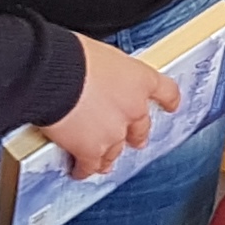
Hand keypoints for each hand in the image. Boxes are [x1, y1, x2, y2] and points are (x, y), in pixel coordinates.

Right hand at [42, 35, 180, 181]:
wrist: (53, 74)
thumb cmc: (72, 56)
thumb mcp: (102, 55)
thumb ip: (110, 73)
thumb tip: (99, 77)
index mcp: (139, 80)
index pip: (165, 91)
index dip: (168, 100)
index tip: (171, 105)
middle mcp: (133, 109)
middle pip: (141, 128)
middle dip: (136, 136)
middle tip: (135, 141)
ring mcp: (114, 133)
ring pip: (115, 152)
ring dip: (108, 156)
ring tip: (102, 162)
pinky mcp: (91, 151)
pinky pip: (90, 165)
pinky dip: (84, 168)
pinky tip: (79, 170)